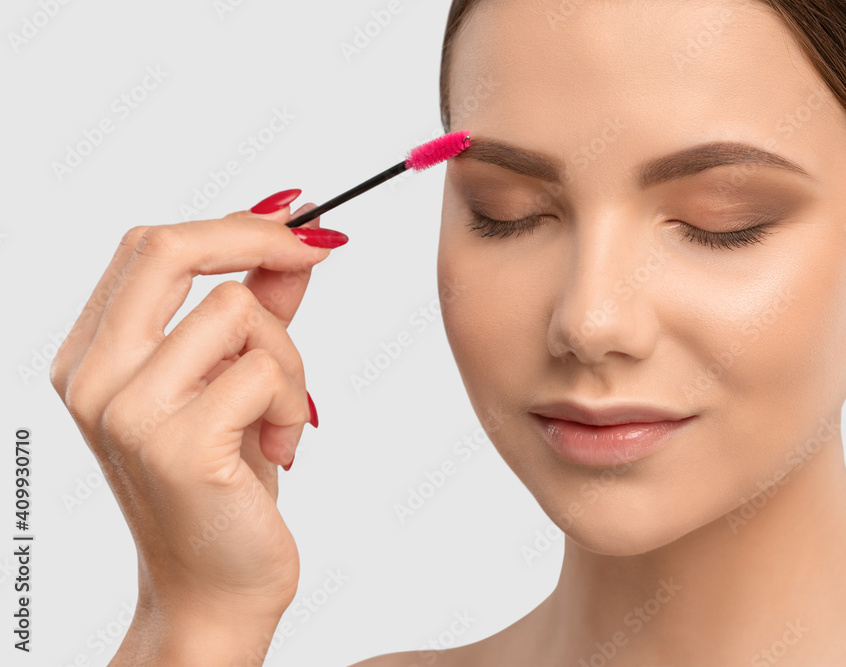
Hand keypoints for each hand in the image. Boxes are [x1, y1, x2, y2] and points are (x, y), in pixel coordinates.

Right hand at [49, 190, 346, 663]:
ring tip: (284, 419)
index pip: (149, 249)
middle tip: (316, 250)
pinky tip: (281, 453)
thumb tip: (295, 247)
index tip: (295, 224)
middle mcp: (94, 378)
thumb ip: (258, 313)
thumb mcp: (235, 386)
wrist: (214, 592)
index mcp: (93, 357)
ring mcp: (129, 411)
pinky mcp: (178, 445)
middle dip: (259, 237)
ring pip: (241, 311)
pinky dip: (295, 406)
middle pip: (168, 248)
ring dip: (290, 360)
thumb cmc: (223, 489)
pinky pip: (268, 372)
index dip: (231, 225)